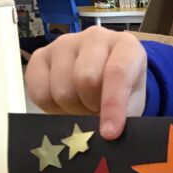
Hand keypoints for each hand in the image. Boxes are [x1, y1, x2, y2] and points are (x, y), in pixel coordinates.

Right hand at [25, 27, 146, 139]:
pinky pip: (38, 92)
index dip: (112, 105)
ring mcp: (64, 44)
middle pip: (85, 79)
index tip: (109, 132)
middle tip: (96, 114)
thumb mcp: (134, 103)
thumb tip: (106, 134)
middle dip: (90, 107)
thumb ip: (126, 116)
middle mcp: (95, 37)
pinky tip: (64, 105)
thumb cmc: (124, 90)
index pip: (117, 72)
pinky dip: (51, 108)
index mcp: (125, 45)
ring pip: (61, 89)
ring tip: (82, 108)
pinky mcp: (40, 56)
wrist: (106, 79)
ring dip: (71, 109)